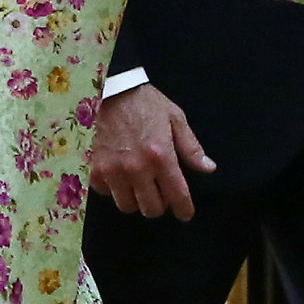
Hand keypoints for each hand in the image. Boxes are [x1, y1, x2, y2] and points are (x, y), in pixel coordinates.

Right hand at [92, 82, 213, 219]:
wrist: (112, 89)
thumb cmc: (147, 103)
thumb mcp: (175, 119)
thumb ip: (191, 148)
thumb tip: (208, 168)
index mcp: (161, 155)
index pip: (177, 195)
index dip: (184, 209)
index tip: (185, 213)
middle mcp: (137, 168)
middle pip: (152, 208)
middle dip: (160, 205)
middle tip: (160, 193)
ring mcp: (113, 170)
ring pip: (128, 206)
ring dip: (136, 200)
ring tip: (139, 186)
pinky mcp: (95, 169)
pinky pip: (107, 194)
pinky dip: (114, 190)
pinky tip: (120, 177)